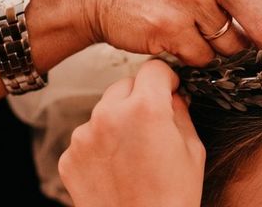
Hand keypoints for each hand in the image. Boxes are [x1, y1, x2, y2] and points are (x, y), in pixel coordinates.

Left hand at [58, 60, 204, 206]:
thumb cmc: (172, 197)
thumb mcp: (192, 148)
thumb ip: (180, 112)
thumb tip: (173, 95)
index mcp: (146, 108)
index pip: (153, 68)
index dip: (166, 77)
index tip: (169, 88)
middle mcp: (109, 115)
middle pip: (125, 84)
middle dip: (141, 96)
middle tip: (153, 122)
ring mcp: (84, 137)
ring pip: (105, 109)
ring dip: (118, 118)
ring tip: (134, 150)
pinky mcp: (69, 157)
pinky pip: (88, 135)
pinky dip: (101, 143)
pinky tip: (117, 165)